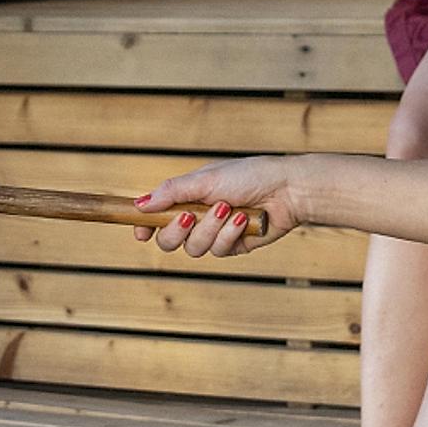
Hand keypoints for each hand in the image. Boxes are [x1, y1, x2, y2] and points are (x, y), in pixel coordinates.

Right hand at [132, 155, 300, 256]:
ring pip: (194, 249)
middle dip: (177, 231)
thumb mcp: (206, 178)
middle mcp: (198, 218)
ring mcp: (215, 234)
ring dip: (210, 229)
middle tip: (190, 216)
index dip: (145, 227)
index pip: (157, 217)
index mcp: (188, 197)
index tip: (141, 232)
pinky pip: (219, 250)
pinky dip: (230, 234)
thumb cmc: (249, 176)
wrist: (287, 189)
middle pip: (168, 241)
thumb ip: (172, 192)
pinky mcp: (233, 247)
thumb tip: (139, 204)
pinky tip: (243, 218)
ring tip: (228, 209)